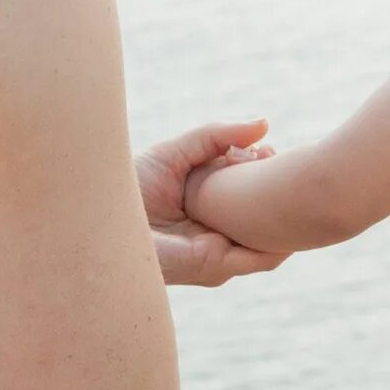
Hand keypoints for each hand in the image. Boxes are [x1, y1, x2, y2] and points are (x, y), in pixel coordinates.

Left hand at [135, 120, 284, 288]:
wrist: (103, 214)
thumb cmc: (132, 185)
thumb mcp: (181, 152)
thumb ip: (220, 136)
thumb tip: (265, 124)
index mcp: (213, 210)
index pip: (254, 195)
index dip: (266, 172)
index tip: (269, 150)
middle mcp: (220, 235)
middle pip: (268, 219)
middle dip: (280, 188)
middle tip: (278, 160)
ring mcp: (222, 254)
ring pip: (273, 240)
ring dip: (286, 212)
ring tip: (286, 179)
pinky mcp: (217, 265)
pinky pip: (264, 258)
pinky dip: (283, 239)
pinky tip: (287, 210)